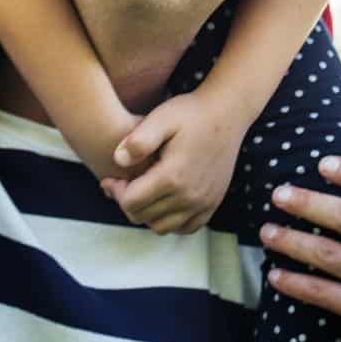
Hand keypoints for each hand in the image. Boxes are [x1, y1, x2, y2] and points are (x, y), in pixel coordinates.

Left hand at [101, 88, 249, 234]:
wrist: (226, 114)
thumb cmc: (191, 114)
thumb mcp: (161, 118)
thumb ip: (138, 140)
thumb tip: (118, 160)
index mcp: (172, 176)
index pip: (131, 203)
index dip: (116, 191)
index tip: (114, 176)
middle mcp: (189, 196)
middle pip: (143, 217)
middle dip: (128, 202)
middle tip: (125, 183)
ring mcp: (203, 203)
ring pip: (162, 227)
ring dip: (147, 214)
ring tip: (144, 191)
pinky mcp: (213, 204)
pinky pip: (186, 228)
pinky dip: (171, 221)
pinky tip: (164, 201)